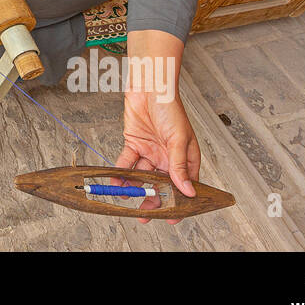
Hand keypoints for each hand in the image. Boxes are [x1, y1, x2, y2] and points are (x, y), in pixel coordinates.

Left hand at [115, 29, 196, 222]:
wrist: (149, 86)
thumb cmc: (170, 108)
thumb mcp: (178, 140)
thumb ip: (179, 166)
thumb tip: (187, 191)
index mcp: (185, 157)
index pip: (184, 185)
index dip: (179, 202)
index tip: (171, 217)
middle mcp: (167, 157)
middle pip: (161, 184)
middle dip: (153, 200)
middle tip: (145, 215)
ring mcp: (150, 152)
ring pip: (142, 176)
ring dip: (135, 188)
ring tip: (127, 198)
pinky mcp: (133, 144)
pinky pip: (127, 163)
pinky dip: (121, 173)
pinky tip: (116, 182)